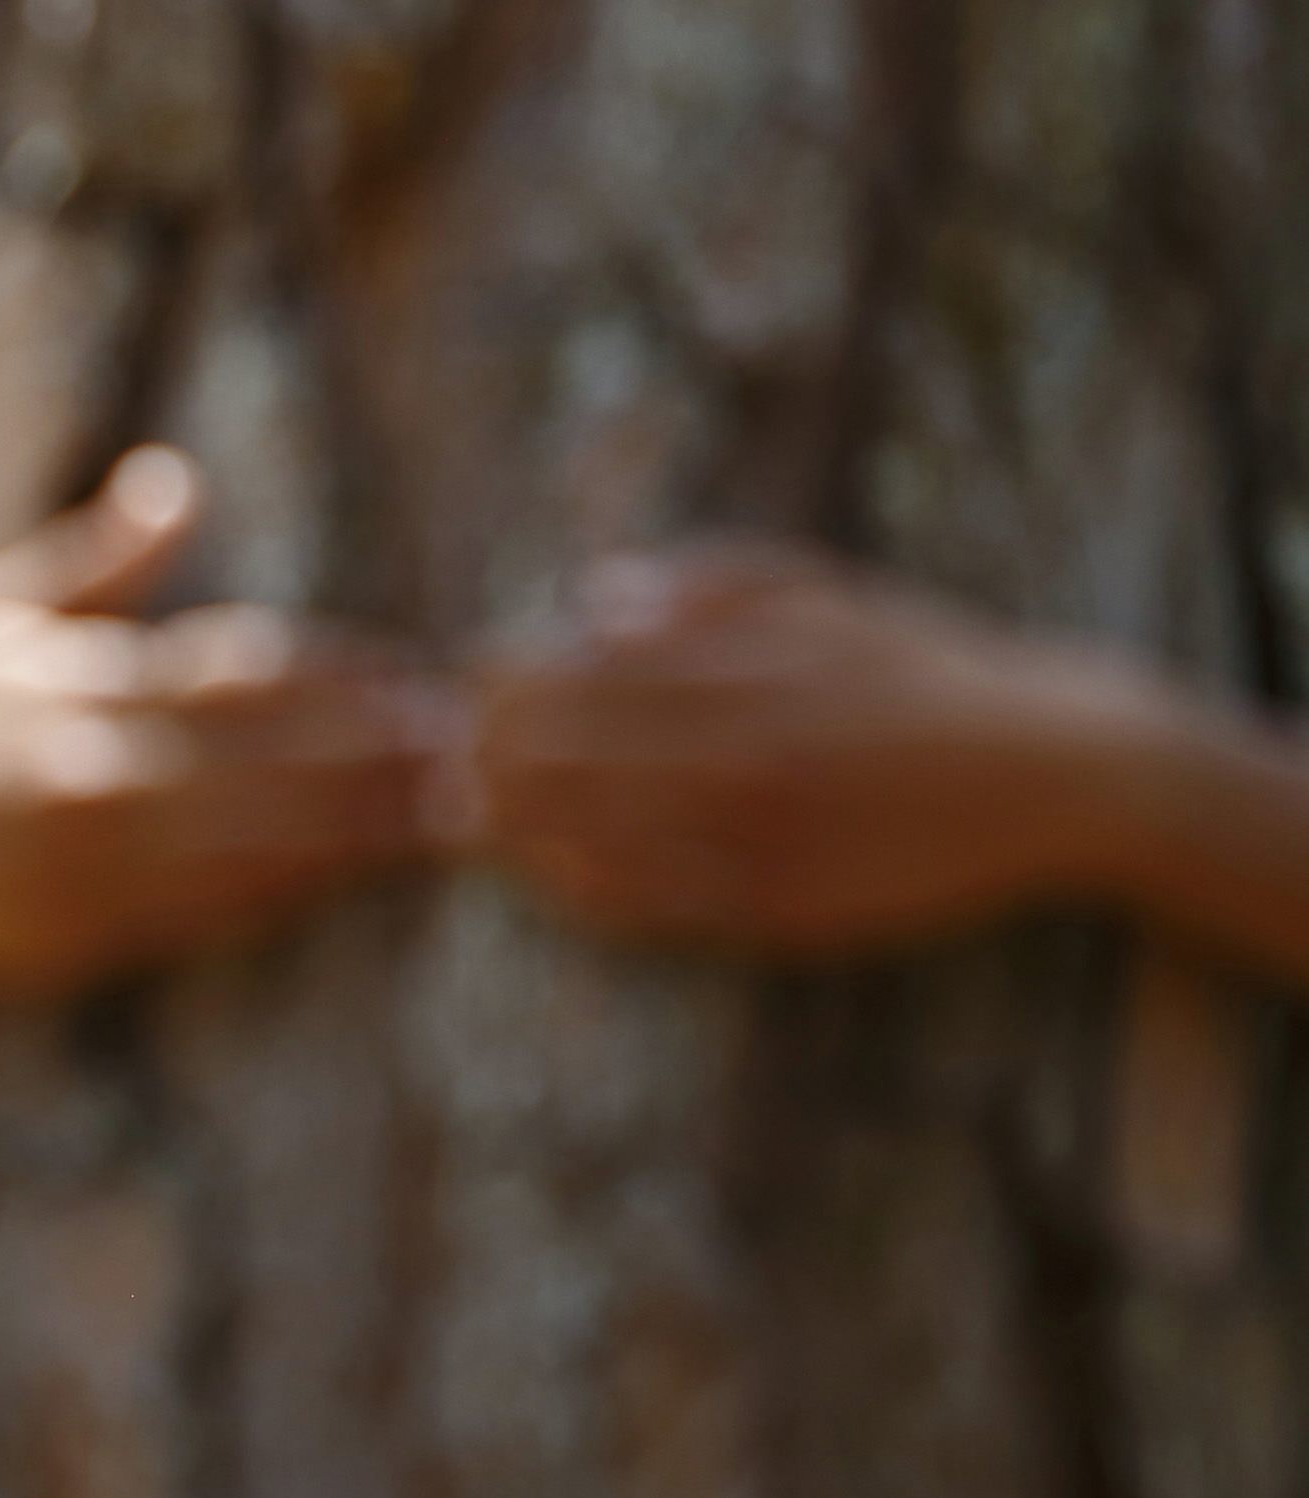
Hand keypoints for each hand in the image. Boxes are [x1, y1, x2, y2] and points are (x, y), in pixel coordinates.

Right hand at [0, 448, 446, 1002]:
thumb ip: (98, 562)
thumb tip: (175, 479)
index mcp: (82, 680)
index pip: (245, 670)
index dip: (345, 675)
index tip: (424, 676)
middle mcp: (93, 765)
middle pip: (272, 759)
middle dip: (384, 755)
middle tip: (482, 750)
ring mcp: (84, 856)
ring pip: (255, 843)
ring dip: (359, 833)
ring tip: (449, 823)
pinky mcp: (71, 932)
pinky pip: (200, 916)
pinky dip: (281, 897)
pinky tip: (340, 887)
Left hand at [470, 544, 1166, 952]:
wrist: (1052, 774)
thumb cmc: (919, 669)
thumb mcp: (821, 593)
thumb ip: (702, 587)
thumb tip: (590, 600)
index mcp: (737, 668)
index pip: (568, 672)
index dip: (495, 681)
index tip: (466, 682)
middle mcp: (736, 753)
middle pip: (556, 757)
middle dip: (480, 758)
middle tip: (444, 759)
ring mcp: (755, 838)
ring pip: (587, 839)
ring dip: (510, 831)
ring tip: (464, 820)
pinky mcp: (779, 910)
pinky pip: (649, 909)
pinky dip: (581, 893)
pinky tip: (546, 877)